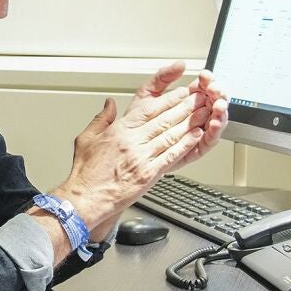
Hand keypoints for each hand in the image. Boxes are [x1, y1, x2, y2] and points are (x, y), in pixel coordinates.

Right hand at [50, 62, 223, 230]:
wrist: (86, 199)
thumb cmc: (86, 173)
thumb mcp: (86, 139)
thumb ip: (101, 118)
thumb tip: (109, 104)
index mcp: (120, 131)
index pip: (149, 109)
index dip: (169, 99)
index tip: (181, 92)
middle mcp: (133, 142)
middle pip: (164, 119)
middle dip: (185, 107)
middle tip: (200, 97)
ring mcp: (142, 157)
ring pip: (171, 134)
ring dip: (190, 122)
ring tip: (204, 113)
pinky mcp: (149, 174)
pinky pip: (171, 156)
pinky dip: (185, 144)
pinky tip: (196, 136)